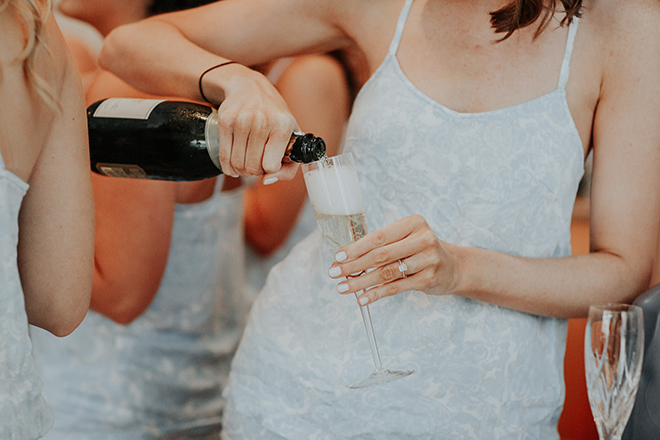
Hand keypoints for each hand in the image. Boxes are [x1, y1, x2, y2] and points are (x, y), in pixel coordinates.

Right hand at [210, 64, 298, 179]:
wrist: (250, 87)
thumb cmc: (274, 114)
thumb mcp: (291, 135)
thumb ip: (290, 165)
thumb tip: (267, 181)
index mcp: (282, 126)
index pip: (271, 166)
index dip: (270, 170)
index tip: (270, 163)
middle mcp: (262, 122)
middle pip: (252, 167)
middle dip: (255, 172)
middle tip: (257, 165)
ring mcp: (241, 121)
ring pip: (237, 164)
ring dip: (241, 171)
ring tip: (247, 163)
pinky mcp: (225, 122)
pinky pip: (224, 158)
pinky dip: (229, 167)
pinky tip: (234, 164)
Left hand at [327, 215, 460, 304]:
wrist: (454, 267)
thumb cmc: (421, 250)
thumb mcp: (407, 238)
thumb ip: (381, 245)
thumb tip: (345, 259)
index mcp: (413, 223)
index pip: (378, 237)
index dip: (356, 248)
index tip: (338, 256)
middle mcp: (423, 239)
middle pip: (380, 255)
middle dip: (353, 265)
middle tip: (334, 273)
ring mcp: (428, 260)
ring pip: (386, 273)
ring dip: (361, 282)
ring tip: (343, 287)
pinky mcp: (429, 279)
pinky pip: (396, 288)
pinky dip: (376, 294)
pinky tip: (362, 298)